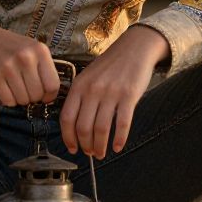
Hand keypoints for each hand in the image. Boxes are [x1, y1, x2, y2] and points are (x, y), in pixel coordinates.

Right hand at [0, 17, 59, 105]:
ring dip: (19, 99)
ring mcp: (9, 67)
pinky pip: (8, 101)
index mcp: (39, 50)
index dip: (49, 95)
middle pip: (37, 95)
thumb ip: (43, 68)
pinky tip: (4, 88)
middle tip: (24, 89)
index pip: (53, 84)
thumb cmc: (8, 46)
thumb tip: (50, 95)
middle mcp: (26, 57)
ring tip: (13, 87)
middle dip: (31, 97)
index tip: (44, 97)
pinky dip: (7, 99)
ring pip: (23, 100)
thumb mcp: (31, 49)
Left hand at [60, 26, 170, 158]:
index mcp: (79, 86)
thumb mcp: (87, 76)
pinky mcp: (129, 96)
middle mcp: (92, 90)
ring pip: (101, 128)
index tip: (72, 148)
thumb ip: (79, 97)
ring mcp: (111, 93)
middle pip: (83, 127)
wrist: (134, 48)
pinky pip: (122, 123)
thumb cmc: (110, 65)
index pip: (67, 118)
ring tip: (101, 153)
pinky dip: (119, 139)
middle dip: (85, 145)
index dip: (68, 137)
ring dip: (100, 146)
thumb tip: (73, 126)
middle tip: (89, 153)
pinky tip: (118, 146)